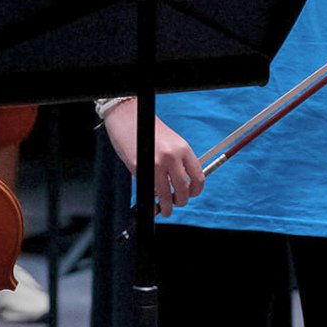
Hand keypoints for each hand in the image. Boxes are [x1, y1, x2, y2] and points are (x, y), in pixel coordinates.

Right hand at [103, 98, 203, 218]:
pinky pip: (150, 190)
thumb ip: (178, 161)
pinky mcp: (140, 169)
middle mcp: (172, 158)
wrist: (128, 117)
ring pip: (166, 195)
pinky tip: (151, 196)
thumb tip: (181, 183)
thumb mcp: (171, 142)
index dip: (196, 191)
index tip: (191, 195)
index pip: (198, 177)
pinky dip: (151, 196)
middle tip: (177, 203)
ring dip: (166, 207)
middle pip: (183, 190)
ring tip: (165, 210)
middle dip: (181, 201)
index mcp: (183, 149)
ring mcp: (155, 165)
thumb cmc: (148, 130)